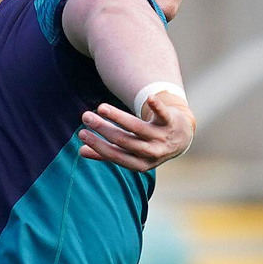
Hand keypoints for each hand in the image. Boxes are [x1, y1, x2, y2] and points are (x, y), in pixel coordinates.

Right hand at [78, 93, 194, 171]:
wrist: (181, 137)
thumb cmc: (149, 146)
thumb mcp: (131, 153)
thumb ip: (108, 153)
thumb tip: (81, 151)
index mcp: (141, 164)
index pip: (116, 156)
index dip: (98, 146)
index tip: (81, 134)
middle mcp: (152, 153)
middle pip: (124, 140)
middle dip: (103, 129)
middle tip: (86, 117)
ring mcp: (162, 137)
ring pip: (138, 127)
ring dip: (118, 117)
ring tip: (100, 108)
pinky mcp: (170, 121)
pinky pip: (163, 114)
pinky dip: (156, 106)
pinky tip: (148, 98)